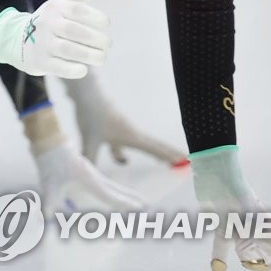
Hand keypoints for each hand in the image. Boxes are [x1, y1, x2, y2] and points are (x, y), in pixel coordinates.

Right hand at [0, 0, 109, 78]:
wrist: (18, 40)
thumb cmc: (49, 21)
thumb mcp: (59, 4)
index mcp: (55, 8)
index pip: (76, 10)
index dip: (95, 17)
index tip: (106, 24)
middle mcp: (47, 24)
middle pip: (73, 30)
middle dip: (95, 38)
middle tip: (108, 44)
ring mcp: (43, 44)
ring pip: (67, 49)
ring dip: (88, 55)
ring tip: (102, 58)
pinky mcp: (41, 62)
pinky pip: (57, 67)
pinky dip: (72, 70)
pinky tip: (84, 69)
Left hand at [22, 105, 143, 215]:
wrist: (48, 139)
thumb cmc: (49, 161)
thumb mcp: (49, 184)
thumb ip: (49, 202)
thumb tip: (46, 218)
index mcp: (88, 179)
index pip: (109, 195)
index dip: (124, 203)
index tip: (139, 207)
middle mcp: (92, 175)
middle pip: (114, 189)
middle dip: (129, 198)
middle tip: (145, 205)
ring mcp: (90, 171)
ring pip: (110, 184)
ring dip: (123, 193)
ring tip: (136, 200)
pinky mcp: (84, 168)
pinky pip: (102, 181)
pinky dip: (111, 188)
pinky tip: (110, 190)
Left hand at [63, 70, 186, 165]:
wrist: (85, 93)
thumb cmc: (92, 115)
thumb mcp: (90, 140)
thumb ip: (90, 159)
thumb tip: (88, 177)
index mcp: (131, 136)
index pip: (155, 149)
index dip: (169, 156)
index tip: (185, 160)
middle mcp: (130, 133)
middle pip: (153, 145)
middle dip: (167, 154)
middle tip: (184, 159)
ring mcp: (121, 129)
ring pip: (138, 145)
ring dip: (148, 153)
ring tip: (159, 162)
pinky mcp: (110, 127)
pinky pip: (122, 145)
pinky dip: (125, 154)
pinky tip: (122, 160)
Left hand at [190, 146, 270, 270]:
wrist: (215, 173)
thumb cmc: (235, 188)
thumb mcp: (245, 212)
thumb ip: (252, 238)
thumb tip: (257, 260)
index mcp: (265, 226)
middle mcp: (254, 229)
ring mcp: (237, 229)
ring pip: (247, 252)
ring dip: (253, 261)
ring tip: (259, 264)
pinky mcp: (220, 226)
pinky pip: (221, 246)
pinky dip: (219, 257)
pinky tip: (218, 267)